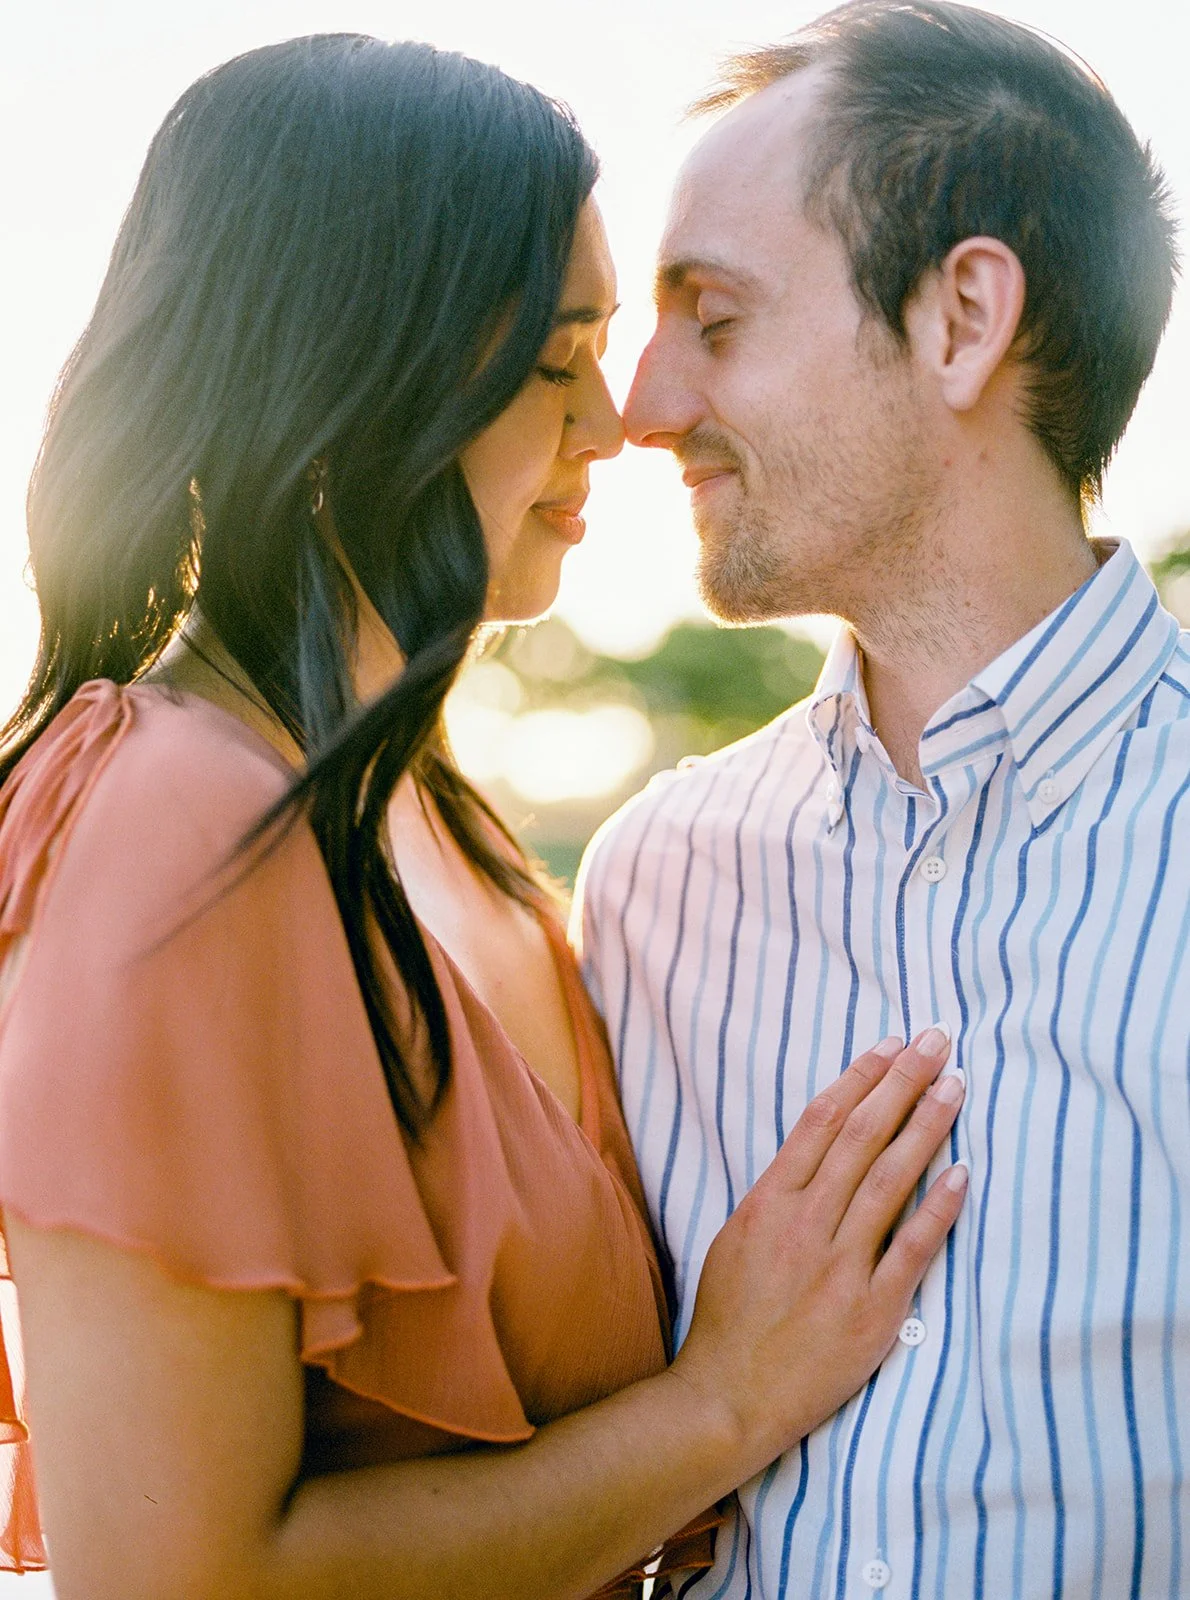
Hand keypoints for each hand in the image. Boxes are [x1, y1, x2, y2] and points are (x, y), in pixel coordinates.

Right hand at [669, 1029, 965, 1477]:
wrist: (730, 1395)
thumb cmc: (729, 1317)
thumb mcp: (737, 1238)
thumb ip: (778, 1195)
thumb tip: (818, 1152)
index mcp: (769, 1202)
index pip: (821, 1122)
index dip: (861, 1077)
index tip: (892, 1045)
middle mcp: (806, 1223)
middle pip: (862, 1137)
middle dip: (903, 1083)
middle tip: (936, 1041)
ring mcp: (840, 1265)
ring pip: (890, 1179)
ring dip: (926, 1127)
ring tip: (955, 1087)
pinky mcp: (871, 1308)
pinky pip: (913, 1248)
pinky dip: (938, 1207)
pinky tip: (962, 1173)